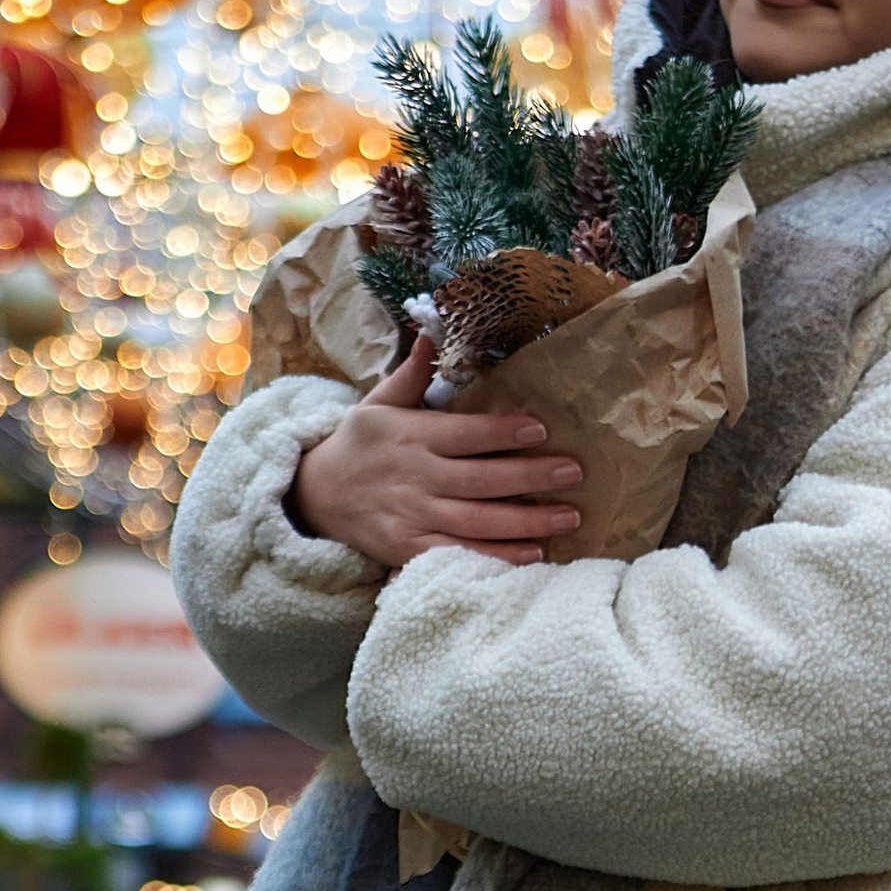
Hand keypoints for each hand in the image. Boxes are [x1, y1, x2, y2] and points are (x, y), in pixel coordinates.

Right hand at [287, 333, 584, 571]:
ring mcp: (413, 517)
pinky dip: (497, 557)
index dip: (503, 433)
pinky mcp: (410, 550)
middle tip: (574, 471)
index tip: (541, 430)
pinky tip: (533, 554)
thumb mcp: (377, 404)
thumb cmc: (359, 445)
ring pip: (478, 522)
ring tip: (569, 516)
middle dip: (531, 476)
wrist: (315, 497)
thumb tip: (429, 334)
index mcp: (411, 436)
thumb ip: (410, 376)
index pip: (466, 434)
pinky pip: (461, 554)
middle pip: (482, 480)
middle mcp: (415, 477)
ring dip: (527, 522)